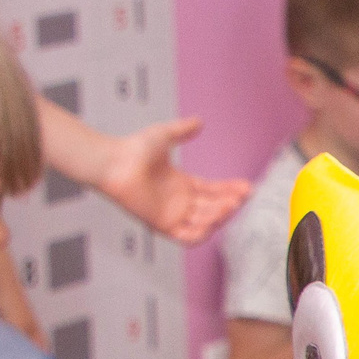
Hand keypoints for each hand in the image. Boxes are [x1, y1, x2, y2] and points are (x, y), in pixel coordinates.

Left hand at [96, 117, 249, 245]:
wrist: (113, 162)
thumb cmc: (132, 149)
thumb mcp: (164, 134)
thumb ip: (183, 130)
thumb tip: (198, 121)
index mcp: (181, 184)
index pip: (213, 191)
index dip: (230, 189)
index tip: (245, 186)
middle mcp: (179, 201)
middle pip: (213, 207)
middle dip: (230, 203)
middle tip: (242, 196)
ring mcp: (171, 214)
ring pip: (204, 222)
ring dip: (219, 216)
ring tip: (229, 205)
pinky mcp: (161, 225)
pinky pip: (186, 237)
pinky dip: (201, 234)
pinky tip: (212, 223)